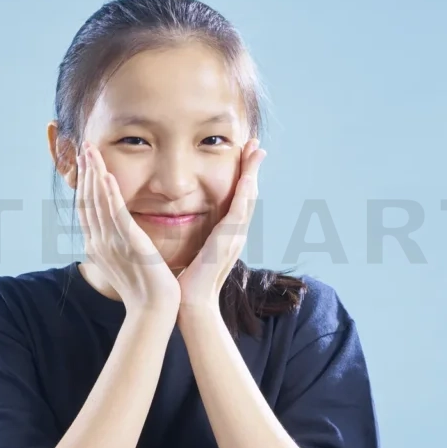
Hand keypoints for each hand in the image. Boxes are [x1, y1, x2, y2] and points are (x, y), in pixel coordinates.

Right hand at [77, 142, 180, 313]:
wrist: (153, 310)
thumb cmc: (144, 289)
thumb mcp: (126, 260)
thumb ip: (119, 242)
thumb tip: (119, 231)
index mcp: (98, 245)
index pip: (87, 208)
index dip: (84, 184)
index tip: (85, 162)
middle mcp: (99, 242)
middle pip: (87, 200)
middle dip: (85, 172)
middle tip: (84, 147)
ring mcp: (112, 243)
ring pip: (98, 202)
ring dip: (94, 174)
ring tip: (91, 151)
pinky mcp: (130, 244)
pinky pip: (116, 215)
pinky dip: (109, 195)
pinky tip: (106, 176)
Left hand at [177, 138, 265, 313]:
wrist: (193, 303)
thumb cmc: (189, 282)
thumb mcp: (196, 253)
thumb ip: (199, 239)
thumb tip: (194, 230)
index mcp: (228, 234)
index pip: (238, 198)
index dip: (243, 176)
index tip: (244, 155)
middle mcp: (236, 233)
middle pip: (249, 193)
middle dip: (253, 167)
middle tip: (257, 144)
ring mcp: (235, 236)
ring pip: (248, 197)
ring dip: (253, 173)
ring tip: (256, 150)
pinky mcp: (228, 240)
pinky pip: (240, 212)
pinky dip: (245, 193)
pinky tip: (248, 178)